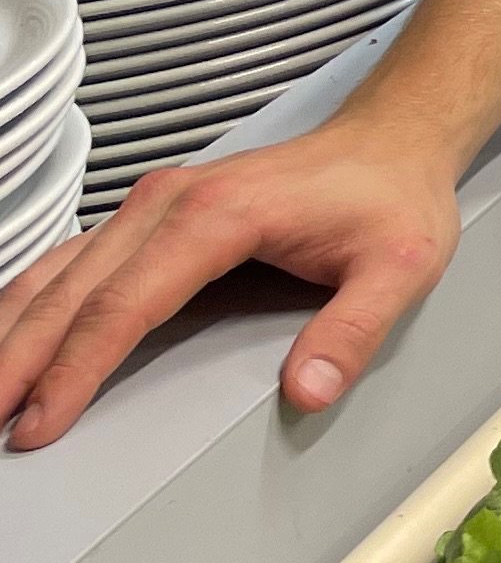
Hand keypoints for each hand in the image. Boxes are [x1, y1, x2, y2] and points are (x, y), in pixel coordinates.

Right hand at [0, 0, 500, 447]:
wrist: (395, 140)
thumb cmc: (393, 198)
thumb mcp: (400, 268)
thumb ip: (353, 331)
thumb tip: (308, 390)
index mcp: (216, 217)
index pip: (123, 306)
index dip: (75, 370)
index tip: (41, 422)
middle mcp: (169, 203)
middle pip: (69, 291)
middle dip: (18, 361)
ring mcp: (154, 204)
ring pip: (57, 271)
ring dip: (13, 332)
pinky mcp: (153, 213)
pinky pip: (75, 259)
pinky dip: (35, 301)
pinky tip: (13, 337)